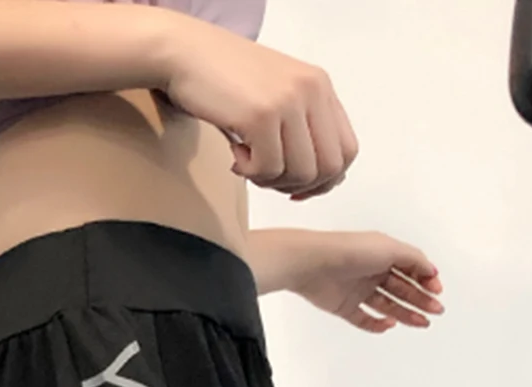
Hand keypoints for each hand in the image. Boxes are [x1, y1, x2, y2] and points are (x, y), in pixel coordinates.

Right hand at [160, 19, 357, 197]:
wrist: (185, 53)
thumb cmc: (224, 79)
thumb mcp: (277, 95)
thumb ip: (301, 128)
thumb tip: (315, 182)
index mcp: (319, 85)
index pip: (346, 151)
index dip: (325, 181)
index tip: (296, 188)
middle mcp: (311, 90)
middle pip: (328, 168)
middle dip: (298, 186)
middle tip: (267, 177)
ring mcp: (288, 101)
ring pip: (300, 173)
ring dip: (271, 180)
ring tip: (247, 161)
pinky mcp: (262, 115)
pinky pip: (269, 170)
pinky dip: (250, 173)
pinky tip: (234, 153)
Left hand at [291, 231, 444, 333]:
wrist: (313, 264)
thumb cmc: (349, 251)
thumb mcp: (390, 249)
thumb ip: (414, 260)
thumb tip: (432, 270)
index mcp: (383, 253)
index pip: (411, 268)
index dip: (425, 279)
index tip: (437, 290)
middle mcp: (372, 271)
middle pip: (402, 289)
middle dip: (421, 299)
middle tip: (436, 310)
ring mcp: (359, 290)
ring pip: (388, 305)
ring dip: (406, 314)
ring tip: (422, 322)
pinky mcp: (345, 307)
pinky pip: (365, 320)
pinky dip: (378, 324)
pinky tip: (390, 324)